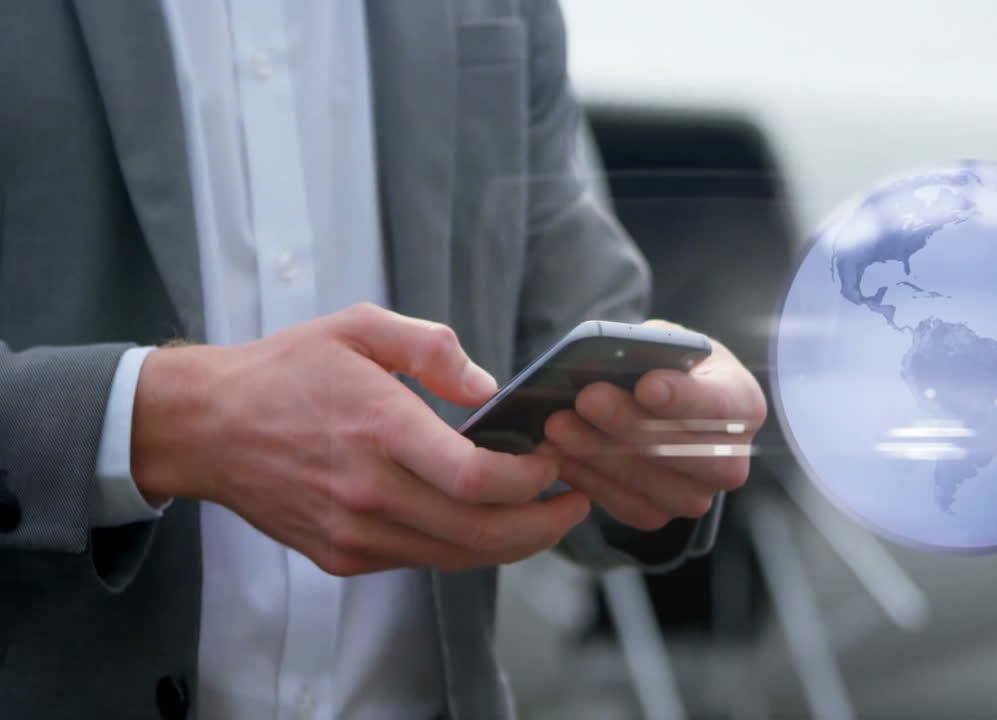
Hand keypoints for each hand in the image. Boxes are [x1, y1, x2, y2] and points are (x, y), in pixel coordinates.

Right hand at [131, 303, 589, 575]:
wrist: (205, 427)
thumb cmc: (284, 372)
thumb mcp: (358, 326)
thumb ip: (432, 347)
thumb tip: (488, 387)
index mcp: (379, 428)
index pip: (475, 478)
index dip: (530, 479)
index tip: (553, 461)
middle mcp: (369, 490)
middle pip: (480, 532)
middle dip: (544, 525)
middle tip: (575, 502)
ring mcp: (354, 531)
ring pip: (457, 557)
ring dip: (513, 543)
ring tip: (544, 515)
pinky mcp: (342, 555)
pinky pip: (421, 561)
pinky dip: (463, 547)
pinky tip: (483, 521)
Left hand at [542, 320, 766, 530]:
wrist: (665, 405)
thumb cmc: (667, 366)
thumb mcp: (668, 343)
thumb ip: (649, 349)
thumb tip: (610, 359)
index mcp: (742, 405)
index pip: (720, 406)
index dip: (683, 398)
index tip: (647, 385)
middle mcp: (730, 461)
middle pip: (680, 449)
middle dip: (627, 422)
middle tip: (586, 398)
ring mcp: (696, 496)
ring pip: (645, 480)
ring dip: (595, 452)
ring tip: (556, 425)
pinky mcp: (657, 515)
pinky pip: (621, 503)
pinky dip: (586, 476)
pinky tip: (557, 453)